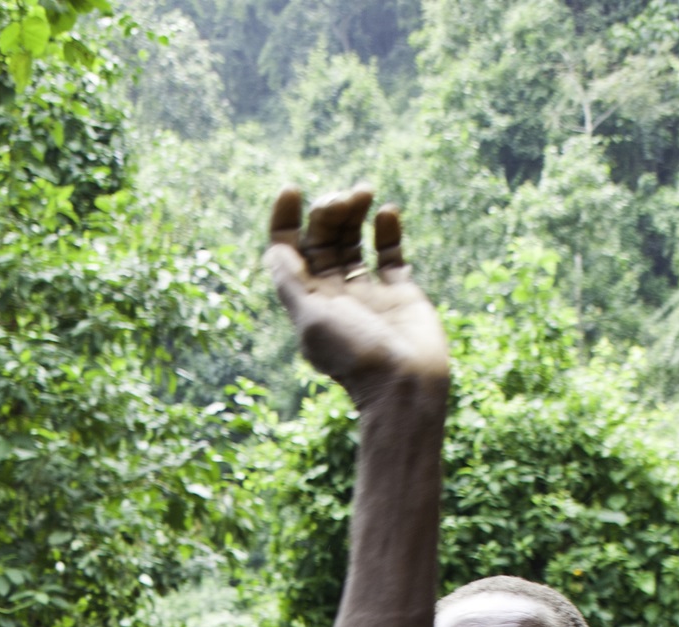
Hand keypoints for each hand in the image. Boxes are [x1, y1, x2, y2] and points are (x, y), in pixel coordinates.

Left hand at [265, 186, 447, 399]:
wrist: (405, 384)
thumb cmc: (355, 355)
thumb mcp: (312, 319)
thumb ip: (292, 284)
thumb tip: (274, 250)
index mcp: (306, 300)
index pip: (288, 252)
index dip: (285, 220)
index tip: (292, 189)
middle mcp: (333, 294)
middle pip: (322, 240)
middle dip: (328, 212)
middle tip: (342, 198)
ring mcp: (367, 292)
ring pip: (354, 242)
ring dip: (355, 213)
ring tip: (364, 193)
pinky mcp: (400, 293)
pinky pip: (390, 254)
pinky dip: (387, 231)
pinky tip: (386, 212)